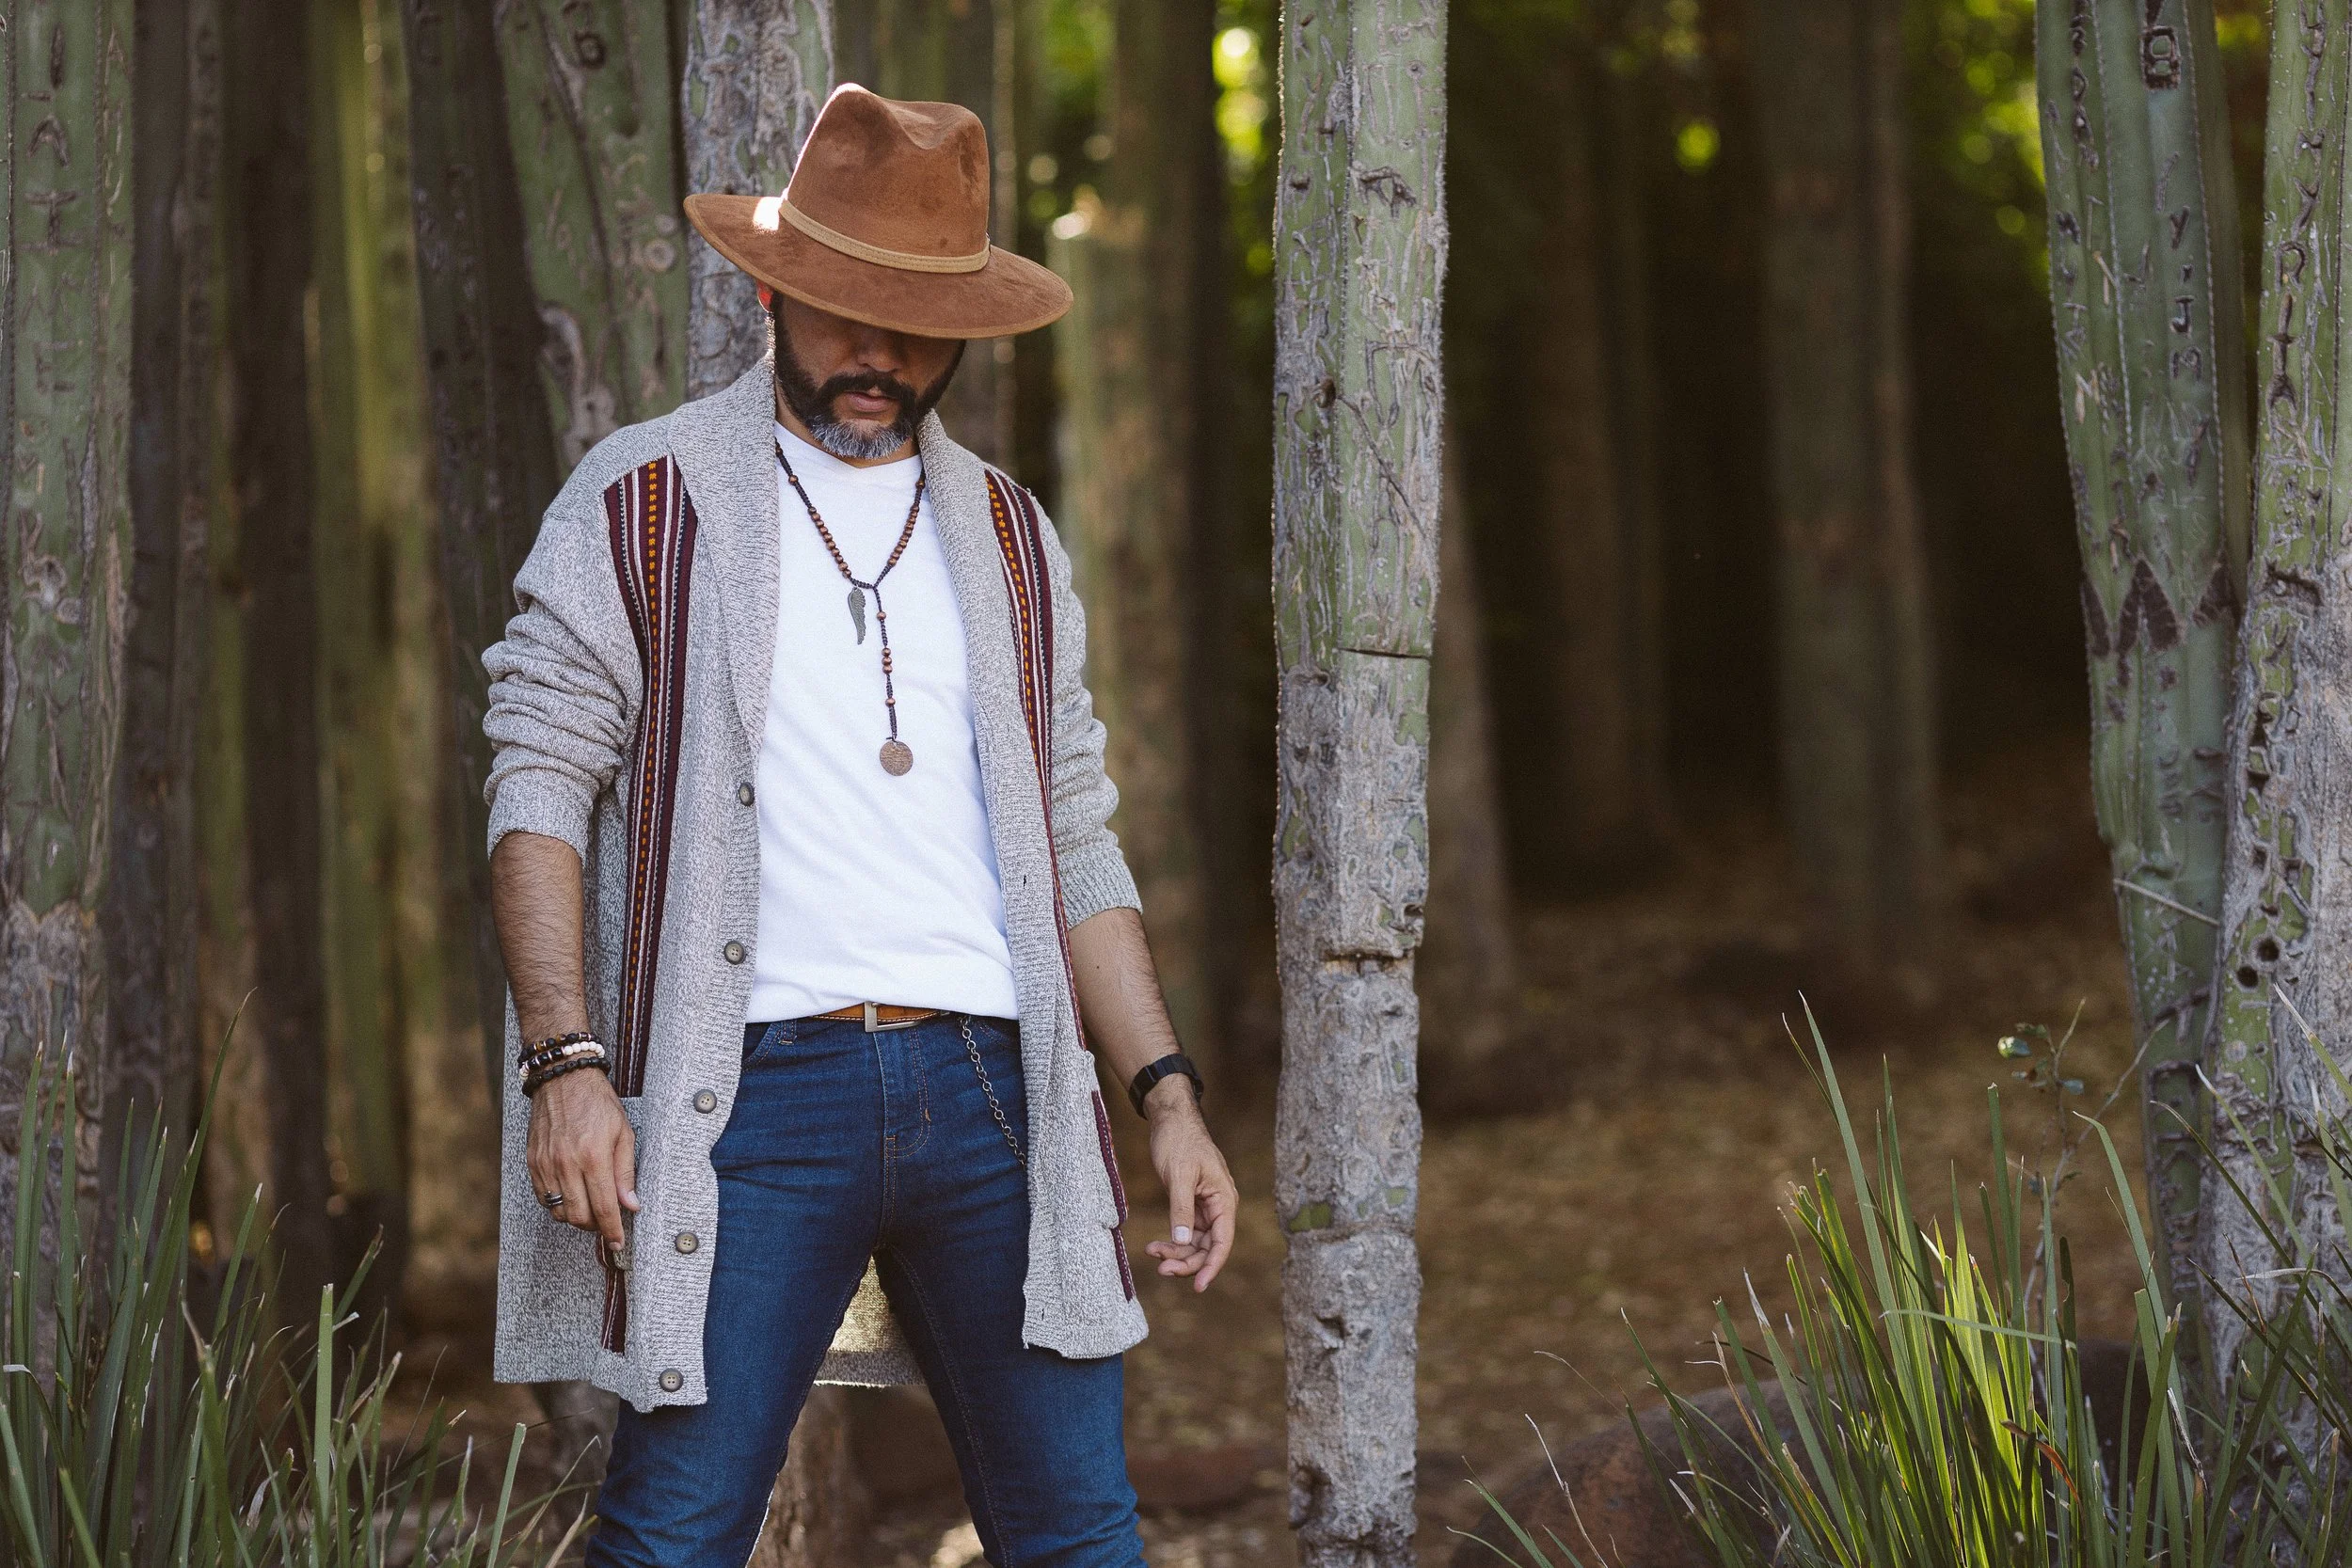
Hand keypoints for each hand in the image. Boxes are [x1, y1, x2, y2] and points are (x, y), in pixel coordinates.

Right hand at [526, 1068, 639, 1258]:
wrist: (562, 1079)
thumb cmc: (598, 1103)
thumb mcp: (623, 1133)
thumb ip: (626, 1172)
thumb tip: (631, 1205)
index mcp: (593, 1156)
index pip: (604, 1207)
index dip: (612, 1231)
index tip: (619, 1242)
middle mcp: (566, 1164)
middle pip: (579, 1216)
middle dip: (596, 1227)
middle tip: (608, 1222)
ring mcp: (545, 1164)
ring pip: (559, 1211)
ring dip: (577, 1218)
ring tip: (592, 1208)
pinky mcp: (532, 1163)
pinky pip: (544, 1198)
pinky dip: (559, 1205)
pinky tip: (573, 1195)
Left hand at [1140, 1081, 1235, 1291]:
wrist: (1170, 1118)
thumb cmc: (1180, 1140)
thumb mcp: (1179, 1175)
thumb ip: (1181, 1210)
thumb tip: (1183, 1243)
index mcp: (1224, 1199)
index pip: (1223, 1241)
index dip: (1212, 1266)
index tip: (1198, 1286)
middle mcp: (1218, 1206)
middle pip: (1207, 1247)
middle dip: (1186, 1261)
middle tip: (1161, 1269)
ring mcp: (1204, 1207)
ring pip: (1195, 1242)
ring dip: (1176, 1252)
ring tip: (1152, 1252)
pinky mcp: (1190, 1204)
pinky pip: (1185, 1232)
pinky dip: (1171, 1240)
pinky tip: (1154, 1245)